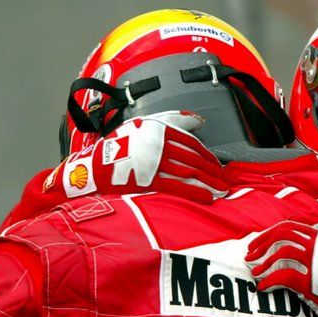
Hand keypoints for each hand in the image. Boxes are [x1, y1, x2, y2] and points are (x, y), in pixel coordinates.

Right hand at [47, 110, 227, 202]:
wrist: (93, 166)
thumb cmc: (120, 144)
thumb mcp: (145, 124)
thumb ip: (174, 119)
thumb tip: (200, 120)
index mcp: (160, 130)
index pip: (191, 142)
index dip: (207, 154)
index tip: (217, 164)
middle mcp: (159, 145)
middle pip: (194, 158)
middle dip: (212, 170)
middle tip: (224, 178)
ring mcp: (154, 163)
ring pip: (189, 172)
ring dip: (209, 181)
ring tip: (222, 189)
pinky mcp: (148, 180)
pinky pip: (177, 186)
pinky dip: (194, 192)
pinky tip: (208, 197)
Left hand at [245, 220, 317, 316]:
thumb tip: (297, 240)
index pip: (289, 227)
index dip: (268, 234)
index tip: (255, 244)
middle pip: (282, 236)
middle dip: (261, 245)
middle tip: (250, 257)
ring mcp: (316, 263)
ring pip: (281, 254)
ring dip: (264, 264)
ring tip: (256, 274)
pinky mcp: (312, 283)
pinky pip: (284, 277)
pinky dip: (270, 281)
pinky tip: (264, 287)